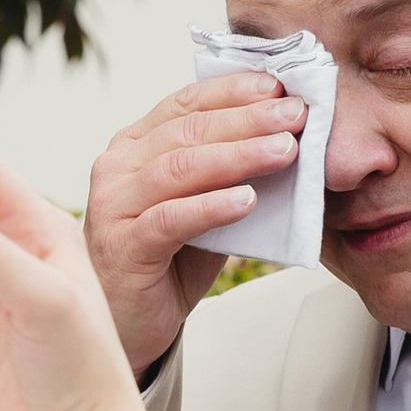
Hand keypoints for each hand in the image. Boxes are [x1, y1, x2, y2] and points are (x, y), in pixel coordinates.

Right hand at [84, 72, 309, 374]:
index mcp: (135, 145)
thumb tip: (290, 142)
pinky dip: (212, 206)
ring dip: (238, 156)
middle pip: (188, 130)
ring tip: (284, 150)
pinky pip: (171, 219)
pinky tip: (248, 200)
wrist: (129, 324)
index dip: (233, 91)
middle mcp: (118, 167)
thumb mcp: (204, 207)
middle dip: (248, 119)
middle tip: (295, 114)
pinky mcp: (122, 246)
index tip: (280, 86)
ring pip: (180, 168)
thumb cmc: (168, 262)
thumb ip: (230, 175)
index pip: (185, 103)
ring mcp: (114, 205)